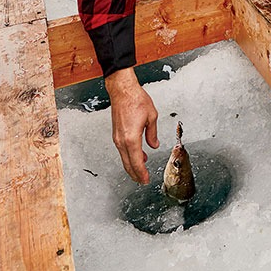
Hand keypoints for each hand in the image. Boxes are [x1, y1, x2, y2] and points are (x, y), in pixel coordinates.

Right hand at [104, 67, 158, 183]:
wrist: (122, 90)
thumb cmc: (136, 100)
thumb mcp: (152, 117)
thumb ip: (153, 134)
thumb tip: (154, 145)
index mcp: (131, 138)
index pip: (136, 162)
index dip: (142, 173)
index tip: (146, 179)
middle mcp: (122, 140)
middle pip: (128, 163)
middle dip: (136, 174)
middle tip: (143, 180)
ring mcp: (117, 137)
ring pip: (124, 157)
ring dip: (132, 165)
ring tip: (141, 170)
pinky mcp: (116, 133)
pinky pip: (122, 150)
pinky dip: (129, 156)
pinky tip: (137, 155)